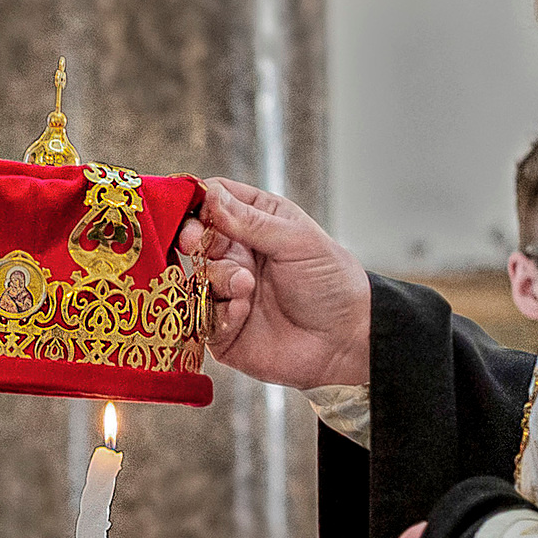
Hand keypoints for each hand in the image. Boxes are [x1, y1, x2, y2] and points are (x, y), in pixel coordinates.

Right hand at [176, 179, 371, 390]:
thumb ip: (251, 221)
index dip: (198, 201)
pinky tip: (243, 313)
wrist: (345, 341)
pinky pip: (202, 315)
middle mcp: (237, 255)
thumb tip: (210, 196)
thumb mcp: (296, 241)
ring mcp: (227, 292)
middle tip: (195, 242)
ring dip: (217, 278)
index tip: (192, 208)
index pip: (214, 200)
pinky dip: (219, 311)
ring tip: (245, 286)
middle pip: (195, 237)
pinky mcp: (222, 329)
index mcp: (256, 222)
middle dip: (193, 238)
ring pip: (196, 276)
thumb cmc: (330, 283)